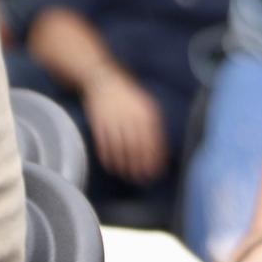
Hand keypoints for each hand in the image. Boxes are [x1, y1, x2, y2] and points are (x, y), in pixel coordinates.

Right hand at [81, 68, 166, 183]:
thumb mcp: (147, 107)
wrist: (105, 82)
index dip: (154, 159)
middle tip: (141, 179)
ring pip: (120, 150)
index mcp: (147, 114)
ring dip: (124, 165)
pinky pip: (104, 146)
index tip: (156, 173)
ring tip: (127, 176)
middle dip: (140, 166)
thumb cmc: (130, 98)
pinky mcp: (99, 124)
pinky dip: (108, 158)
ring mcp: (114, 121)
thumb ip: (154, 127)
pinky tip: (112, 166)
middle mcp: (132, 119)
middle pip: (137, 148)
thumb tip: (162, 150)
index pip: (153, 142)